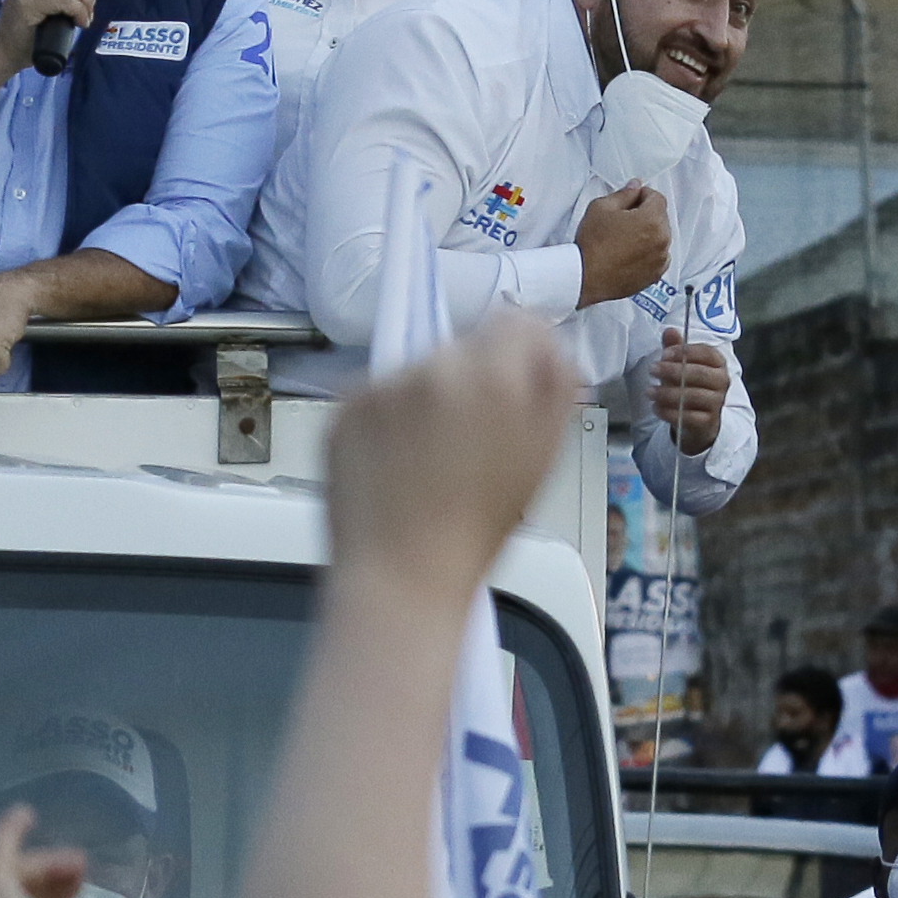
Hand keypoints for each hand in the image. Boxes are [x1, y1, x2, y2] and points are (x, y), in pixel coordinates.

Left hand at [323, 311, 584, 601]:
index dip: (521, 354)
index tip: (514, 385)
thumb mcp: (541, 456)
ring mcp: (382, 384)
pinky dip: (384, 418)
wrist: (402, 575)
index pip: (517, 323)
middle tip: (467, 437)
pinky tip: (393, 462)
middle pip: (463, 346)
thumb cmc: (478, 528)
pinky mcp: (343, 406)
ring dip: (425, 397)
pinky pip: (374, 394)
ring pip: (416, 369)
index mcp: (496, 375)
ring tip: (425, 458)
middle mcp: (436, 367)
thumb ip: (554, 386)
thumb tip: (547, 345)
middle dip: (471, 378)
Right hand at [574, 184, 670, 304]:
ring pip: (660, 237)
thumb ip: (623, 194)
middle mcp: (662, 240)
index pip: (657, 198)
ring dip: (648, 234)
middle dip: (645, 215)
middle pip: (660, 217)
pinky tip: (629, 254)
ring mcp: (660, 259)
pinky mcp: (655, 274)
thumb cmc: (592, 246)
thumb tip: (634, 188)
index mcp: (652, 220)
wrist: (585, 278)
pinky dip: (648, 253)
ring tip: (624, 240)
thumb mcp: (601, 208)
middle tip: (623, 220)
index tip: (631, 199)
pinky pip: (658, 257)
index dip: (642, 195)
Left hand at [650, 331, 727, 453]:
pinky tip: (656, 407)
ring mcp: (717, 402)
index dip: (684, 352)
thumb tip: (669, 330)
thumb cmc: (689, 386)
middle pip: (698, 374)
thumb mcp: (681, 366)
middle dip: (672, 371)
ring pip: (692, 396)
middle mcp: (721, 382)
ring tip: (649, 391)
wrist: (699, 420)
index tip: (664, 354)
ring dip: (667, 393)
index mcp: (718, 364)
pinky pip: (688, 417)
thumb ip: (675, 348)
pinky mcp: (708, 422)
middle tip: (652, 369)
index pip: (706, 353)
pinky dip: (669, 412)